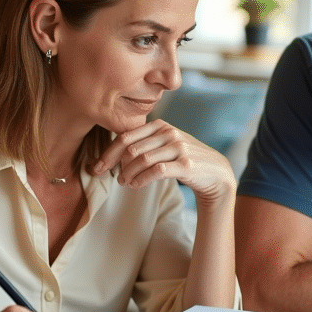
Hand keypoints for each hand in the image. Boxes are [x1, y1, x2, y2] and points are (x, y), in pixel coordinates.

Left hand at [94, 118, 235, 204]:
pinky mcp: (185, 164)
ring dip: (128, 174)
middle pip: (131, 149)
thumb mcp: (166, 144)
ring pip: (141, 160)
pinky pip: (155, 171)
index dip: (108, 153)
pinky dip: (140, 180)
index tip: (97, 167)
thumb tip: (114, 156)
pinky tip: (135, 185)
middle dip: (117, 166)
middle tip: (114, 178)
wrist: (215, 172)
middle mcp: (169, 133)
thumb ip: (145, 143)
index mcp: (161, 125)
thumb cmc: (184, 159)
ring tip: (124, 183)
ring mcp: (179, 148)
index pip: (126, 137)